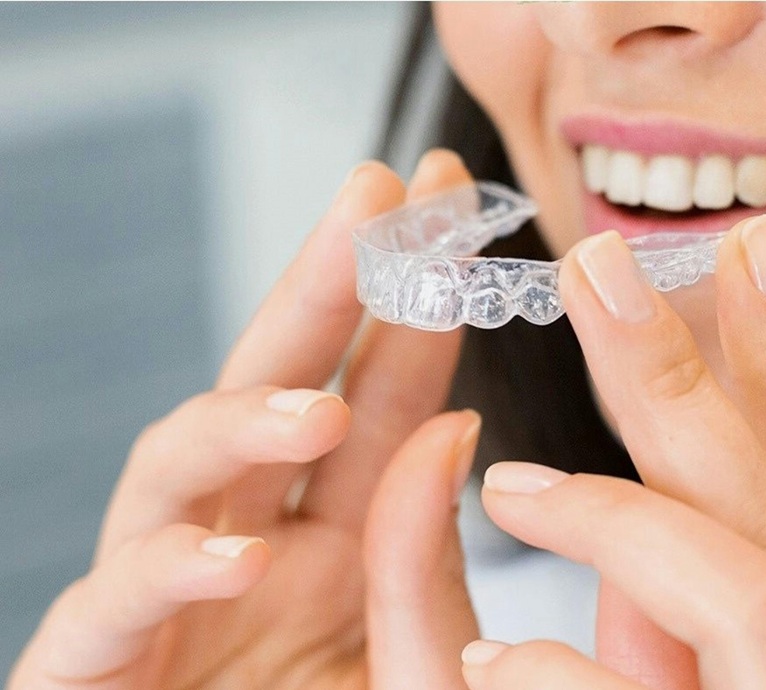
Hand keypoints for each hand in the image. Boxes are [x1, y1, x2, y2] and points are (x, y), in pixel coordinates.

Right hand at [7, 150, 481, 689]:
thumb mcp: (416, 664)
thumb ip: (429, 560)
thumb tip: (454, 424)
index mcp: (337, 544)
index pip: (379, 397)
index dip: (411, 300)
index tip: (449, 201)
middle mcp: (249, 550)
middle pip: (276, 389)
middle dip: (323, 287)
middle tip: (377, 193)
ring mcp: (168, 605)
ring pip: (175, 472)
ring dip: (239, 425)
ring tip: (313, 409)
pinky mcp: (94, 680)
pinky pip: (108, 613)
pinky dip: (164, 577)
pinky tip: (231, 559)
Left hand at [462, 215, 765, 688]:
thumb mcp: (736, 689)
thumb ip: (684, 609)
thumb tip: (620, 495)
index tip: (752, 247)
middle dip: (685, 372)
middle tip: (599, 267)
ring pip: (749, 583)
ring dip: (617, 516)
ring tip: (508, 486)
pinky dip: (556, 668)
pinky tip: (491, 662)